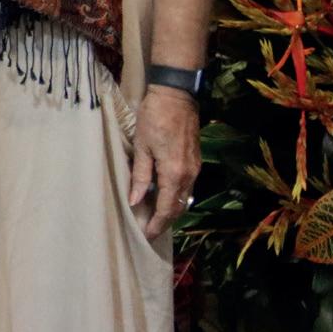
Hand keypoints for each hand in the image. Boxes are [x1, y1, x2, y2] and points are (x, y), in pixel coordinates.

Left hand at [128, 85, 200, 240]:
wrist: (176, 95)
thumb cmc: (154, 117)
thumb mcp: (142, 146)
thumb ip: (141, 176)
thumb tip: (136, 201)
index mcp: (174, 174)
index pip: (166, 209)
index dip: (157, 225)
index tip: (146, 236)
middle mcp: (189, 175)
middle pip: (178, 207)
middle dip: (165, 222)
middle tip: (150, 232)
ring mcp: (195, 168)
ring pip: (185, 198)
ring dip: (172, 211)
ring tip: (155, 219)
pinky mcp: (196, 160)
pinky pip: (188, 187)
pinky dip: (177, 197)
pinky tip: (165, 198)